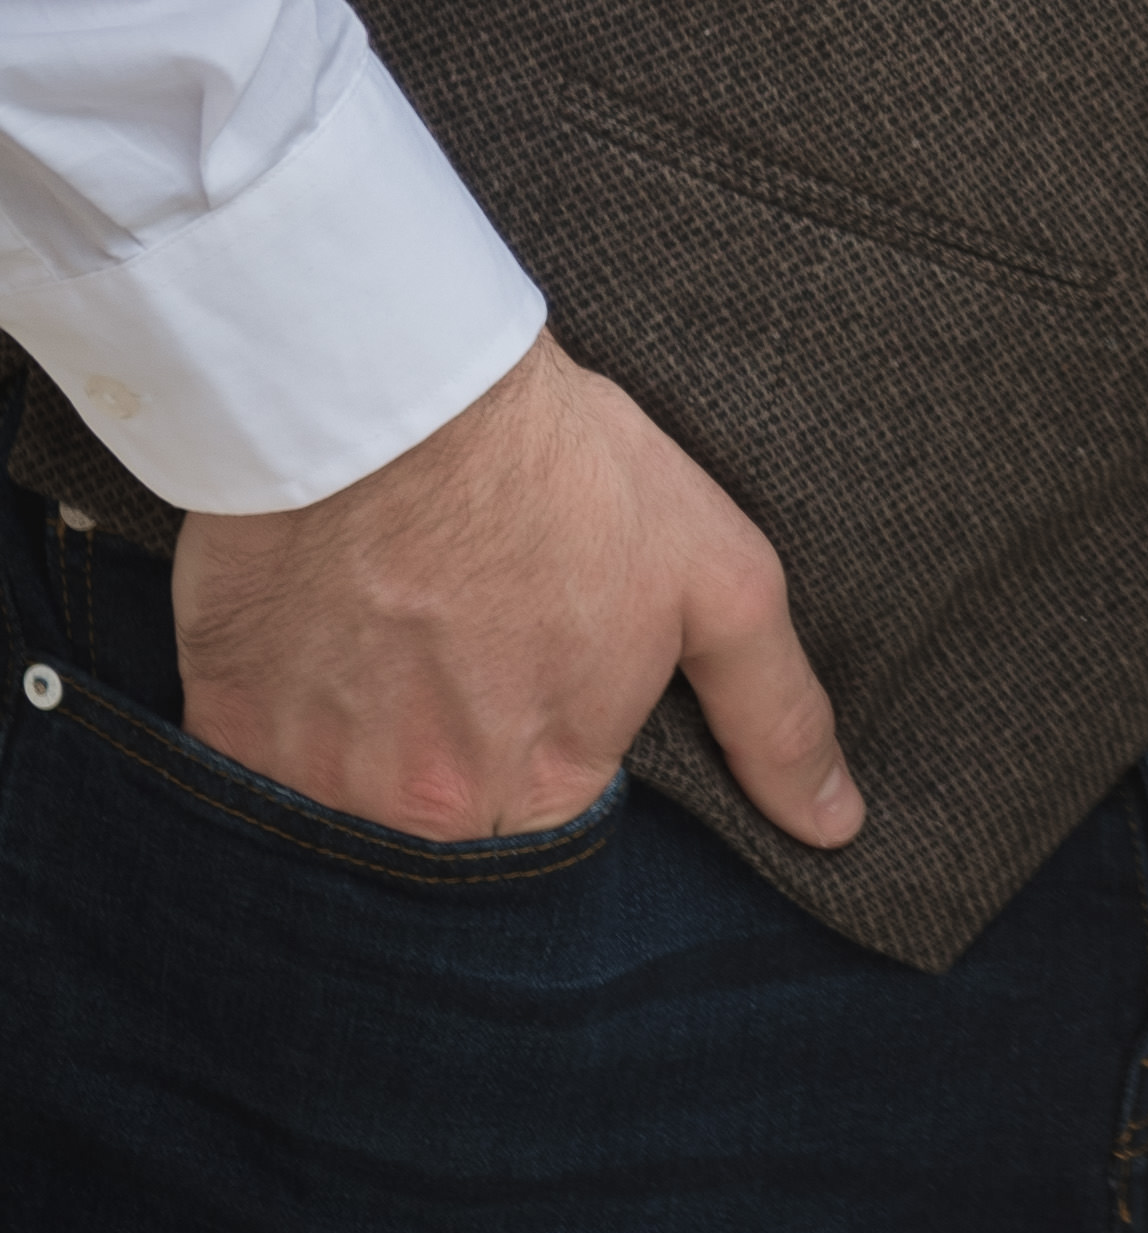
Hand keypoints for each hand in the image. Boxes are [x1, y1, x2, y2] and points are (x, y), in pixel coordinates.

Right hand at [171, 334, 863, 847]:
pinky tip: (317, 658)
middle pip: (446, 845)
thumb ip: (774, 715)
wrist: (394, 383)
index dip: (557, 778)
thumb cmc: (563, 470)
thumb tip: (838, 824)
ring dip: (370, 762)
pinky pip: (253, 777)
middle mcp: (420, 814)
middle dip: (462, 782)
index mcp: (540, 792)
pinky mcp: (225, 726)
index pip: (555, 849)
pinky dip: (283, 734)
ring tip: (394, 661)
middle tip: (465, 673)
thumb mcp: (716, 576)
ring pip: (344, 818)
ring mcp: (311, 778)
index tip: (545, 705)